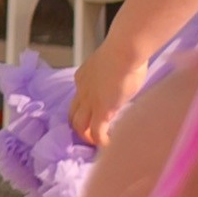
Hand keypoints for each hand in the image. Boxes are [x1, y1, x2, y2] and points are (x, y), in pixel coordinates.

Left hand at [71, 17, 143, 145]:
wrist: (124, 51)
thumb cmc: (124, 52)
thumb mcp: (113, 65)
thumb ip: (113, 75)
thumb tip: (124, 79)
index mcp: (83, 77)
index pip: (79, 97)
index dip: (85, 108)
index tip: (94, 114)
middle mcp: (82, 90)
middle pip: (73, 112)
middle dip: (79, 125)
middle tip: (90, 134)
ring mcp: (90, 101)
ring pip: (79, 125)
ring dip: (86, 136)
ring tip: (96, 144)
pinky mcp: (101, 110)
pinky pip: (96, 132)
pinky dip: (99, 141)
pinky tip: (107, 145)